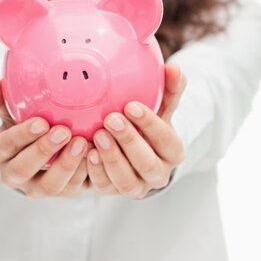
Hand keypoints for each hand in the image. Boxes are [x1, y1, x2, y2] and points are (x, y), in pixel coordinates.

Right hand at [0, 79, 88, 197]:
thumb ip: (1, 98)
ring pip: (49, 186)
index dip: (22, 135)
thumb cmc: (27, 124)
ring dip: (66, 165)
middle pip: (23, 169)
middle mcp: (13, 175)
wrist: (45, 149)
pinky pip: (72, 189)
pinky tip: (94, 154)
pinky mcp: (61, 193)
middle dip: (43, 151)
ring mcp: (37, 188)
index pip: (5, 146)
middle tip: (63, 131)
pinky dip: (84, 173)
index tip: (41, 122)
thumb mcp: (13, 111)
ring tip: (81, 143)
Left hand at [86, 63, 185, 198]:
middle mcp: (158, 174)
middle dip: (128, 141)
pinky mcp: (114, 192)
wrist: (133, 149)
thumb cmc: (146, 123)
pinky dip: (96, 171)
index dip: (150, 124)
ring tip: (98, 135)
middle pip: (147, 163)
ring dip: (111, 158)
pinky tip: (87, 152)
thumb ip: (169, 89)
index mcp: (173, 151)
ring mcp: (136, 187)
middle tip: (110, 119)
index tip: (131, 105)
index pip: (166, 140)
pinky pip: (105, 186)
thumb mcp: (160, 106)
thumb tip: (174, 67)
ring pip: (126, 180)